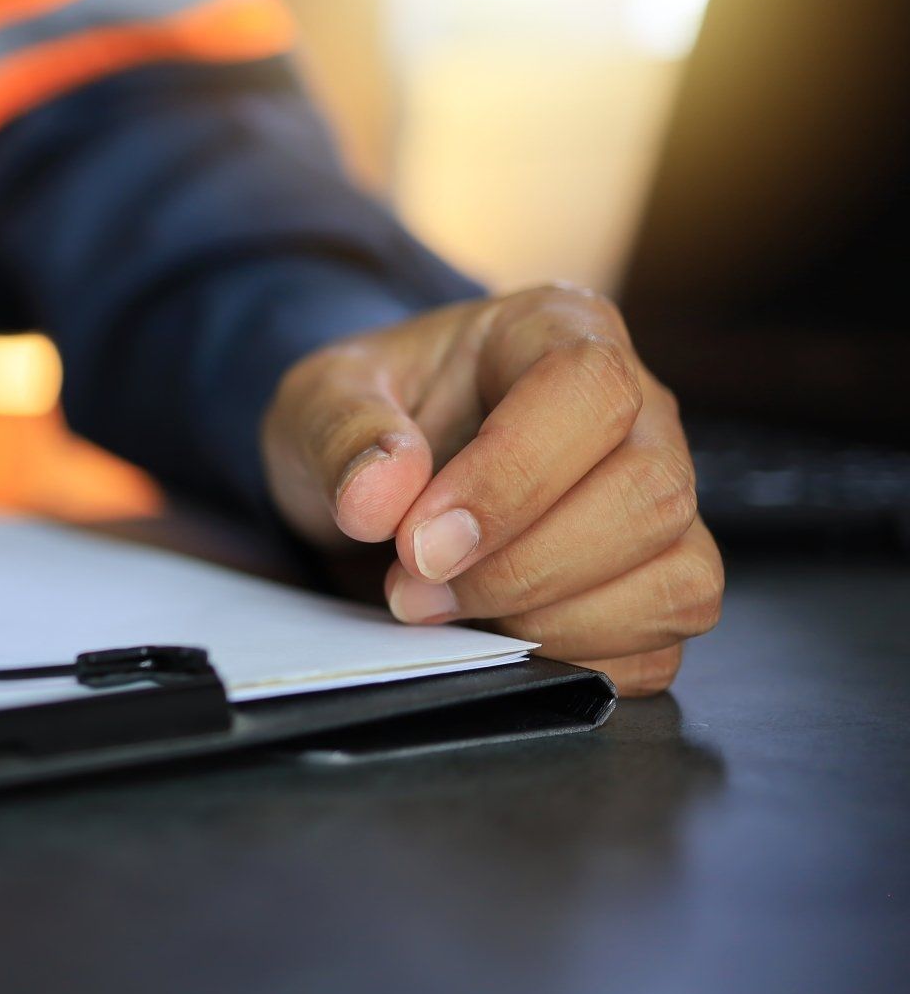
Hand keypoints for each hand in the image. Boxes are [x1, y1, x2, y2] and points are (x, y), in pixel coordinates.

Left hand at [262, 284, 721, 695]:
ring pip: (675, 578)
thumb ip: (341, 433)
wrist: (378, 480)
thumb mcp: (319, 401)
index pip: (589, 390)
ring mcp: (660, 501)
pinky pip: (661, 644)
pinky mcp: (658, 581)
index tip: (418, 541)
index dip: (511, 477)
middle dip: (523, 567)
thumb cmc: (367, 422)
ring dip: (551, 622)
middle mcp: (637, 411)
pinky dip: (580, 662)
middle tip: (415, 586)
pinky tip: (498, 639)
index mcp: (557, 331)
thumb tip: (382, 494)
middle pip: (650, 494)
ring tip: (449, 611)